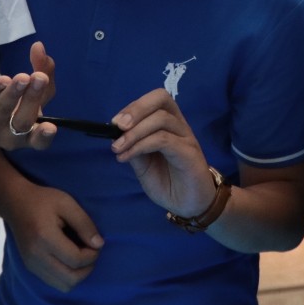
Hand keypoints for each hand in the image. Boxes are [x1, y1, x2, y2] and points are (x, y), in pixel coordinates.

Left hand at [0, 42, 57, 151]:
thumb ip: (42, 72)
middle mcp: (10, 136)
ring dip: (13, 92)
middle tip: (39, 77)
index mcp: (29, 136)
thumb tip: (39, 46)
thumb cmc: (11, 110)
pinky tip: (3, 80)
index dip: (45, 136)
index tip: (51, 127)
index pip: (38, 142)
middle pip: (23, 120)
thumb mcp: (30, 96)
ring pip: (3, 109)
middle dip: (32, 99)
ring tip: (22, 77)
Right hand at [0, 183, 104, 292]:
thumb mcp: (67, 203)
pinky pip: (55, 283)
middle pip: (71, 278)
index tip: (96, 243)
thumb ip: (84, 224)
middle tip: (91, 252)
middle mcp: (36, 256)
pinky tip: (69, 260)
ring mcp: (32, 264)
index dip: (92, 255)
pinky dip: (67, 276)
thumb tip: (99, 245)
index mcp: (45, 238)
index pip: (76, 260)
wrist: (15, 203)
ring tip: (81, 257)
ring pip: (64, 286)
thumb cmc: (43, 200)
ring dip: (78, 275)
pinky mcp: (30, 268)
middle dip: (88, 268)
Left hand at [109, 89, 212, 216]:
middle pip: (161, 98)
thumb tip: (116, 135)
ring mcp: (186, 138)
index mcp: (169, 124)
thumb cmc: (168, 183)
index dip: (133, 106)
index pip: (155, 99)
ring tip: (118, 148)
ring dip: (134, 132)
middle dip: (136, 109)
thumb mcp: (143, 165)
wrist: (190, 206)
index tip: (114, 123)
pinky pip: (163, 140)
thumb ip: (133, 147)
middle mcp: (179, 126)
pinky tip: (126, 157)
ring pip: (161, 119)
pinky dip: (140, 146)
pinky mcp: (189, 153)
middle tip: (117, 126)